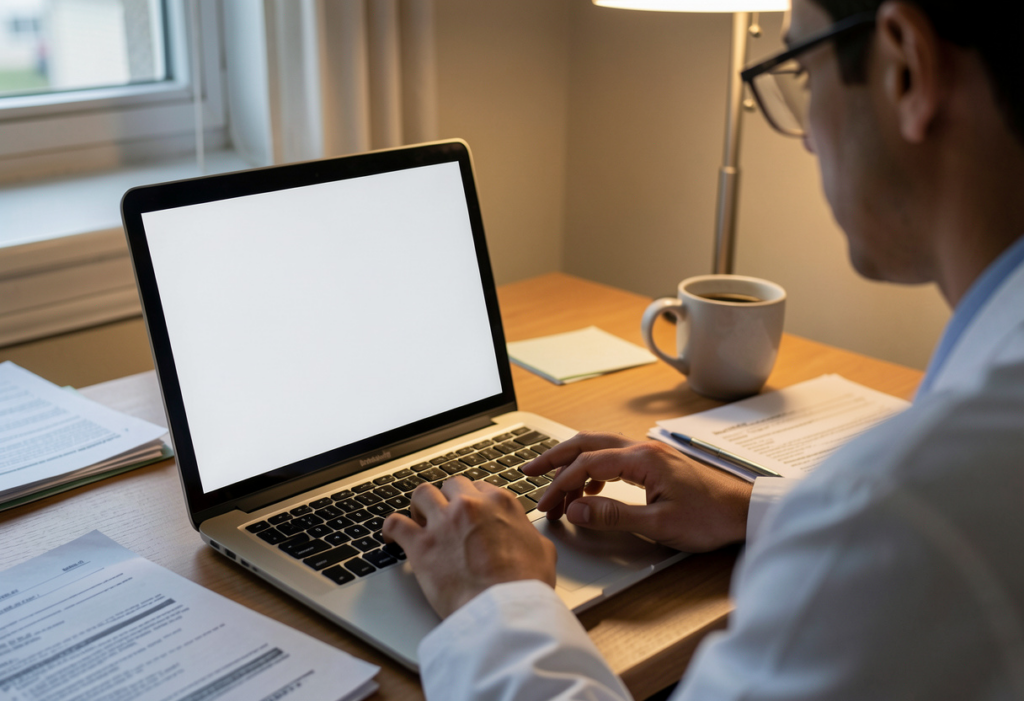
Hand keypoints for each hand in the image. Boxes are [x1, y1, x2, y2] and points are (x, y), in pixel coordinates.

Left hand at [381, 476, 556, 618]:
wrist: (504, 609)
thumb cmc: (525, 585)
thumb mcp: (542, 551)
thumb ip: (528, 534)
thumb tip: (525, 535)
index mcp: (500, 503)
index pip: (480, 487)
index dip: (472, 499)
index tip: (469, 511)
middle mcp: (469, 506)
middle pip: (451, 485)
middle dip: (448, 497)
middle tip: (446, 514)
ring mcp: (443, 522)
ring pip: (422, 494)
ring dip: (420, 505)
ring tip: (419, 518)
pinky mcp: (421, 545)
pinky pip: (396, 523)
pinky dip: (391, 527)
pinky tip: (391, 534)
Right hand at [522, 432, 752, 552]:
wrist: (745, 511)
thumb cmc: (710, 517)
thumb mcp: (659, 523)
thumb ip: (613, 515)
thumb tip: (575, 510)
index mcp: (641, 459)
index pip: (587, 464)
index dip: (560, 484)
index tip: (546, 504)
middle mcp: (642, 449)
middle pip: (587, 443)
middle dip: (554, 457)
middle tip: (528, 471)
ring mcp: (649, 454)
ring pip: (599, 447)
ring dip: (572, 461)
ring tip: (551, 481)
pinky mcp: (655, 463)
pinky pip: (614, 457)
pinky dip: (593, 469)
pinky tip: (590, 491)